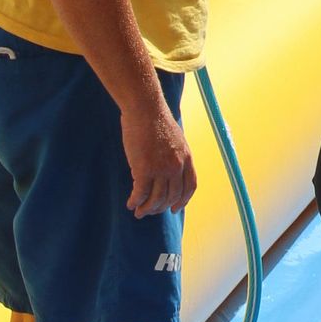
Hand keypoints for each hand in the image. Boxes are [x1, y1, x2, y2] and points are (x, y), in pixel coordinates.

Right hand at [122, 98, 195, 215]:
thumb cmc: (156, 121)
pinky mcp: (144, 170)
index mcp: (186, 158)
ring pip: (156, 198)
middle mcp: (177, 166)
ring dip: (147, 209)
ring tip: (139, 212)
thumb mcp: (175, 139)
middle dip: (161, 207)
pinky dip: (135, 201)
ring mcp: (161, 169)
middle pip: (172, 196)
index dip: (182, 200)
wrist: (145, 109)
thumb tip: (168, 171)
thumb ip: (175, 156)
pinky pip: (141, 193)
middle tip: (150, 212)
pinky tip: (130, 204)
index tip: (174, 208)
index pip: (190, 186)